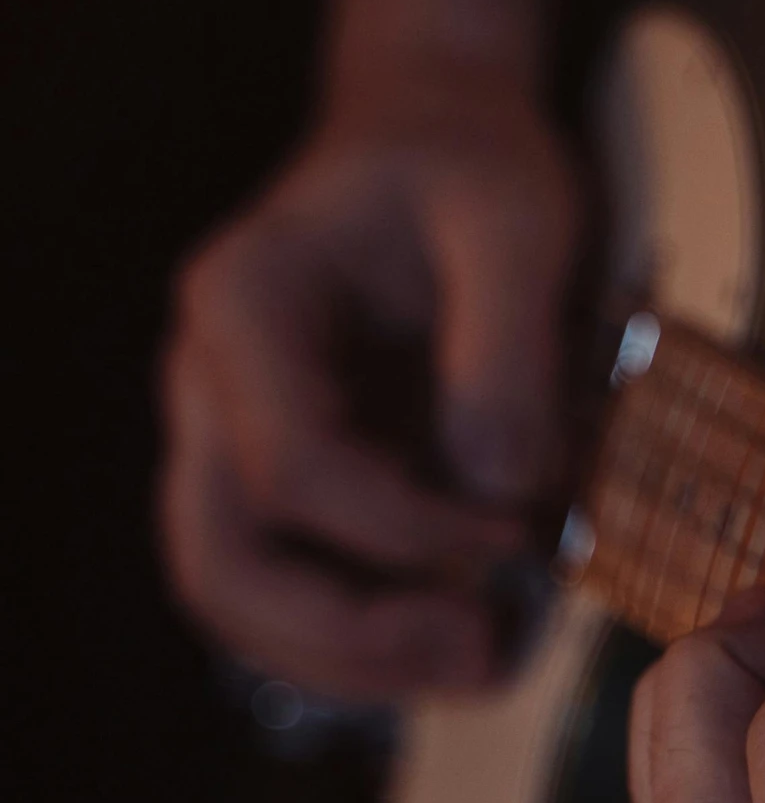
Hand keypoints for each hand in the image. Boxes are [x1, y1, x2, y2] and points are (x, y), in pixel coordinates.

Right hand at [159, 65, 581, 698]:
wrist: (433, 137)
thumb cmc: (466, 165)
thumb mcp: (516, 220)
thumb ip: (508, 348)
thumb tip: (497, 486)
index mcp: (247, 302)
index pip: (289, 466)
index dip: (405, 528)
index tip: (513, 528)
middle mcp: (210, 381)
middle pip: (222, 561)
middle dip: (346, 636)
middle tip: (474, 653)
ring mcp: (229, 438)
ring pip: (236, 595)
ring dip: (350, 660)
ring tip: (476, 666)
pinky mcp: (278, 480)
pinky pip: (287, 588)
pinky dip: (363, 638)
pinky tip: (462, 640)